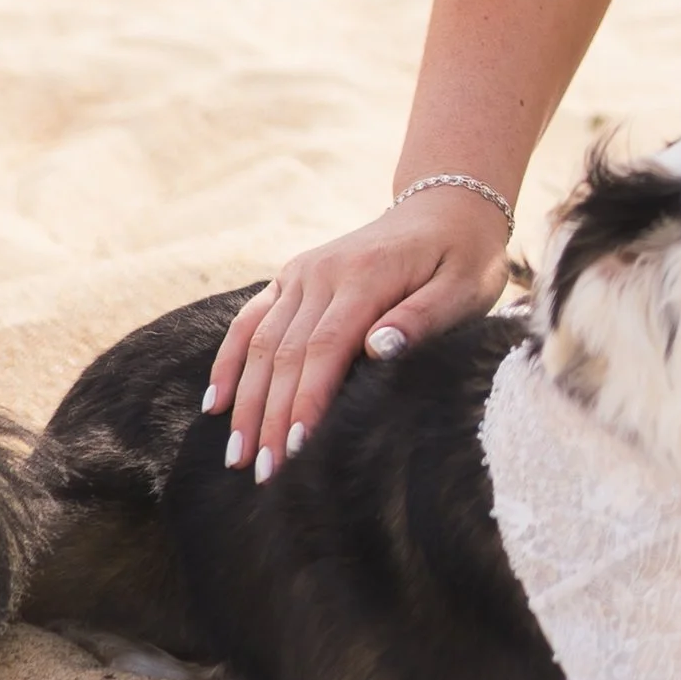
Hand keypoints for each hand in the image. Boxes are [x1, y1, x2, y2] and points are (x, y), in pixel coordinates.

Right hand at [203, 186, 510, 479]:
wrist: (446, 205)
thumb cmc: (463, 257)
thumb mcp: (464, 288)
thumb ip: (422, 317)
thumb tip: (378, 349)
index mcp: (366, 275)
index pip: (326, 349)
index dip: (306, 402)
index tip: (295, 452)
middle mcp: (324, 271)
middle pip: (286, 353)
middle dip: (271, 417)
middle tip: (263, 475)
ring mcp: (303, 271)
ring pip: (261, 342)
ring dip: (246, 401)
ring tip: (237, 456)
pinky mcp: (293, 275)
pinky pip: (250, 319)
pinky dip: (230, 360)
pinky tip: (216, 403)